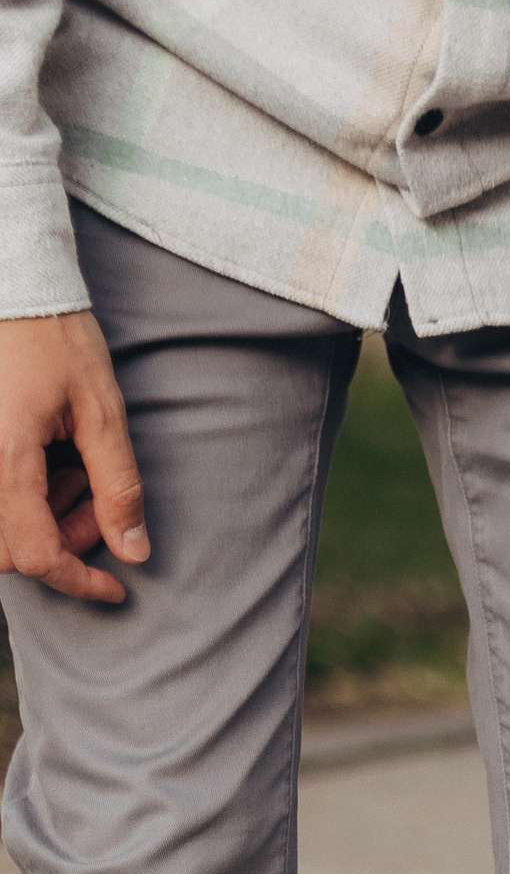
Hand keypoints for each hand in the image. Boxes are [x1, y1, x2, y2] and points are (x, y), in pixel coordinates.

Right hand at [0, 312, 147, 604]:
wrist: (14, 286)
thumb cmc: (56, 338)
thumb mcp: (102, 412)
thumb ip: (118, 487)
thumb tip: (133, 550)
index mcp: (5, 458)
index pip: (37, 556)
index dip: (79, 582)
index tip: (114, 587)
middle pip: (10, 552)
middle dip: (61, 548)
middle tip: (96, 510)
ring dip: (41, 525)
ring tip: (76, 479)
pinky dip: (21, 501)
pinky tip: (49, 467)